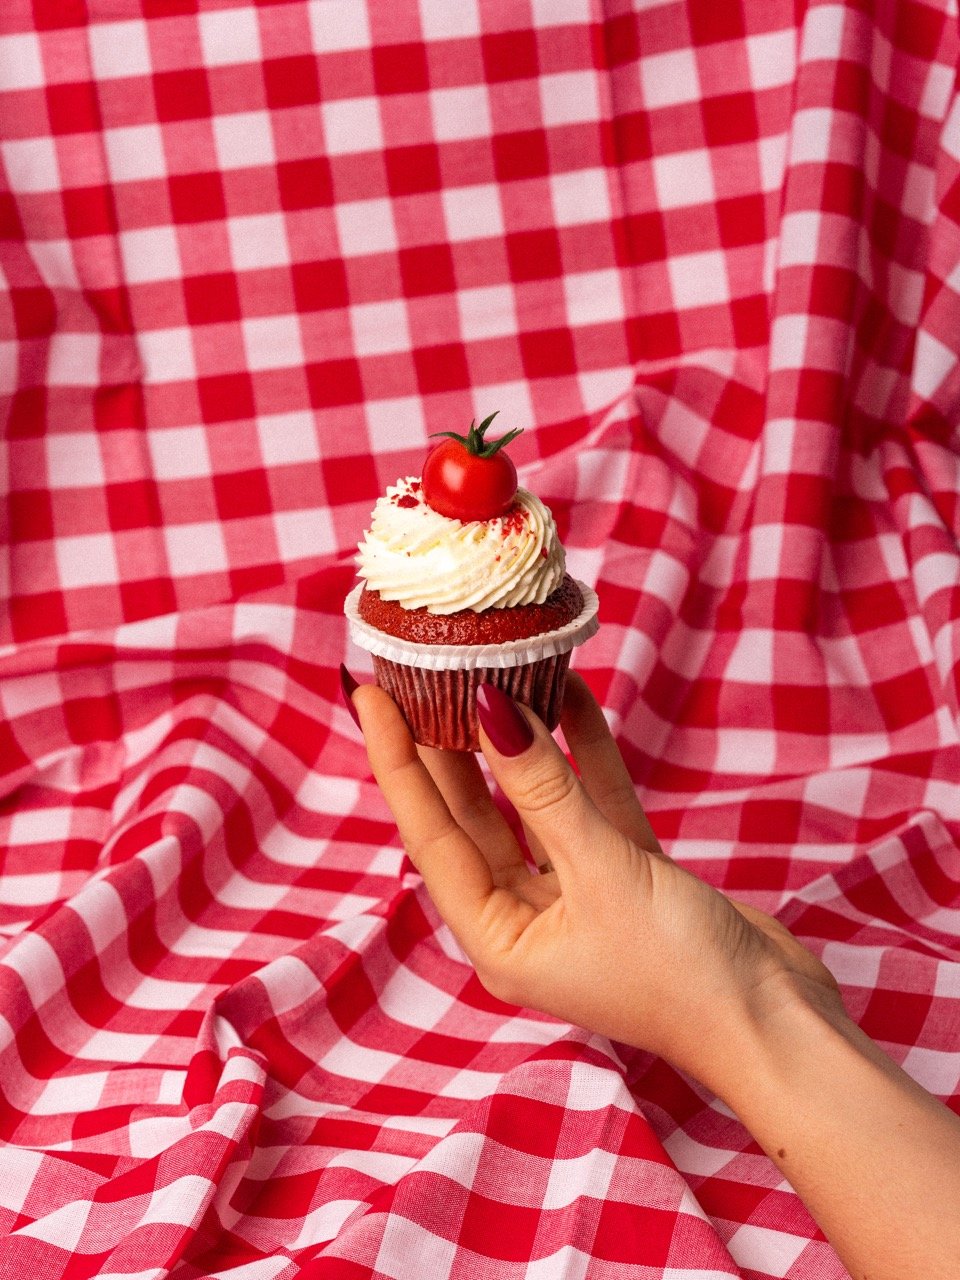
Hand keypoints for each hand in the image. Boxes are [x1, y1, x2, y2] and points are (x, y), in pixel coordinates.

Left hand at [345, 670, 841, 1094]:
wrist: (779, 1024)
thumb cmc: (682, 973)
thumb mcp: (603, 871)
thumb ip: (544, 789)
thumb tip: (486, 711)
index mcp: (499, 940)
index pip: (430, 836)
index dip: (399, 762)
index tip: (373, 694)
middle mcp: (527, 919)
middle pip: (472, 816)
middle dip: (447, 745)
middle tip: (420, 672)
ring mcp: (577, 896)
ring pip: (531, 805)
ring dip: (517, 742)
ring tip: (489, 669)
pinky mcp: (626, 877)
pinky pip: (590, 805)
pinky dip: (582, 756)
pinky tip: (569, 696)